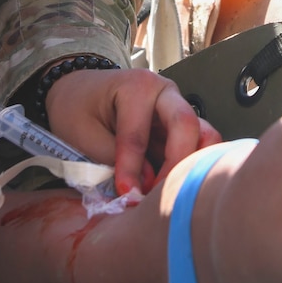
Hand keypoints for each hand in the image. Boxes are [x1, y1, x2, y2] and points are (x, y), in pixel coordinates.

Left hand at [45, 68, 222, 195]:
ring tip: (169, 191)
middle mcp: (166, 92)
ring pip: (204, 134)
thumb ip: (112, 159)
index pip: (139, 135)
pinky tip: (172, 185)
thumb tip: (142, 189)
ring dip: (192, 164)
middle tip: (156, 195)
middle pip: (187, 125)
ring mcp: (177, 107)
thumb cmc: (77, 108)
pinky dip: (190, 166)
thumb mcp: (83, 134)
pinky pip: (197, 144)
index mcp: (137, 87)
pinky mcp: (180, 125)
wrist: (78, 90)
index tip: (126, 195)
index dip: (131, 170)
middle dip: (175, 165)